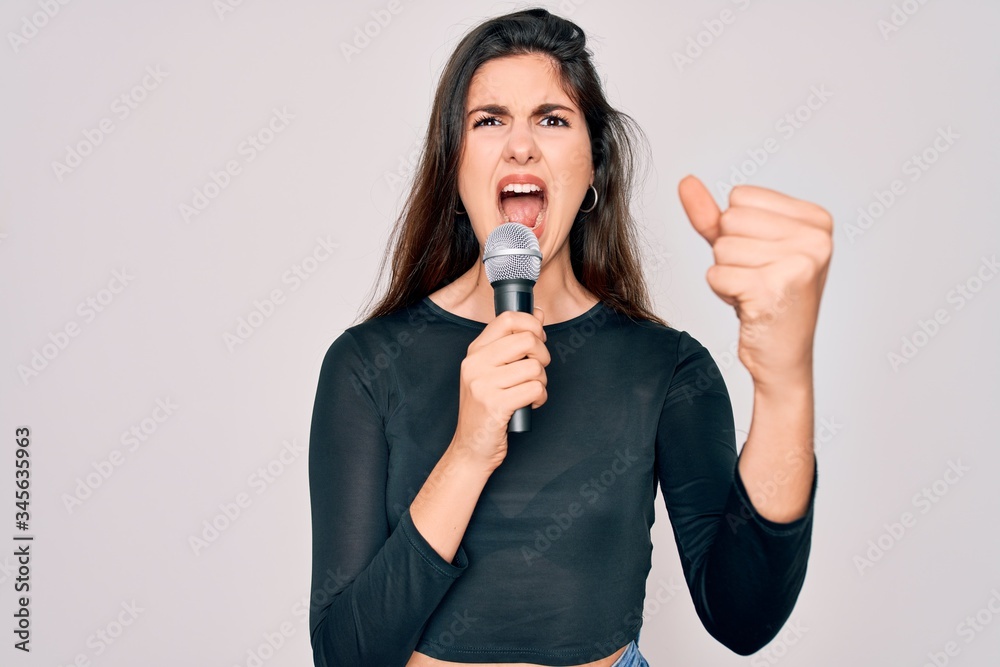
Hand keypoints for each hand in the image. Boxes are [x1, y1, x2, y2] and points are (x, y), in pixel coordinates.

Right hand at [452, 308, 549, 470]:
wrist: (470, 448)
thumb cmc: (486, 408)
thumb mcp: (492, 371)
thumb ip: (512, 342)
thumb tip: (536, 313)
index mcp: (475, 352)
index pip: (508, 319)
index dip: (532, 325)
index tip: (538, 339)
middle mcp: (475, 364)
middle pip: (527, 340)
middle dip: (543, 356)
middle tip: (537, 371)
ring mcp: (483, 384)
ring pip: (535, 367)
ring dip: (542, 382)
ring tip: (530, 392)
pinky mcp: (495, 405)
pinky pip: (535, 388)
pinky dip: (539, 398)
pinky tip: (529, 405)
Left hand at [677, 175, 832, 388]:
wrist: (781, 355)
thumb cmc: (764, 297)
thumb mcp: (740, 247)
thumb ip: (713, 214)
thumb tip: (685, 181)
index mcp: (817, 219)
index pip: (740, 197)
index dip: (736, 230)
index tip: (761, 258)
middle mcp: (816, 238)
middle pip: (730, 220)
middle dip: (730, 253)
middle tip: (756, 278)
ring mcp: (799, 263)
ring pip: (722, 248)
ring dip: (727, 274)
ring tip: (753, 292)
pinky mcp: (775, 288)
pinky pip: (717, 274)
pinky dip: (723, 292)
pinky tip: (749, 305)